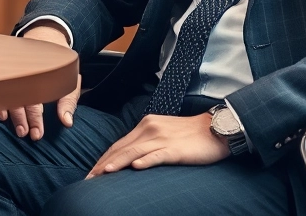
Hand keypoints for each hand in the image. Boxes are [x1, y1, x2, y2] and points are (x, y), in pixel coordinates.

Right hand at [0, 22, 80, 140]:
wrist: (46, 36)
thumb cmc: (59, 64)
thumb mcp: (69, 80)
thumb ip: (68, 101)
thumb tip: (66, 122)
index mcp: (42, 76)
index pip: (37, 100)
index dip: (36, 119)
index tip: (37, 134)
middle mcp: (27, 74)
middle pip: (21, 99)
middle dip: (22, 119)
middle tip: (24, 133)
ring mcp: (16, 72)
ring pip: (10, 94)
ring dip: (11, 114)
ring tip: (16, 128)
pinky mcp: (8, 71)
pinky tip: (0, 113)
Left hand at [86, 113, 229, 177]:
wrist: (216, 129)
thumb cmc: (190, 135)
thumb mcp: (164, 134)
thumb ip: (146, 143)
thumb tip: (130, 159)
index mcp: (146, 125)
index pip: (119, 144)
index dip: (104, 159)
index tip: (92, 172)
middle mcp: (150, 129)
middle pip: (121, 148)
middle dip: (103, 164)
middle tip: (89, 179)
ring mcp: (162, 138)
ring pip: (133, 152)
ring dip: (116, 164)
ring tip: (102, 174)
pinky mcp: (175, 149)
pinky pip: (157, 155)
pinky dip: (145, 161)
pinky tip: (135, 168)